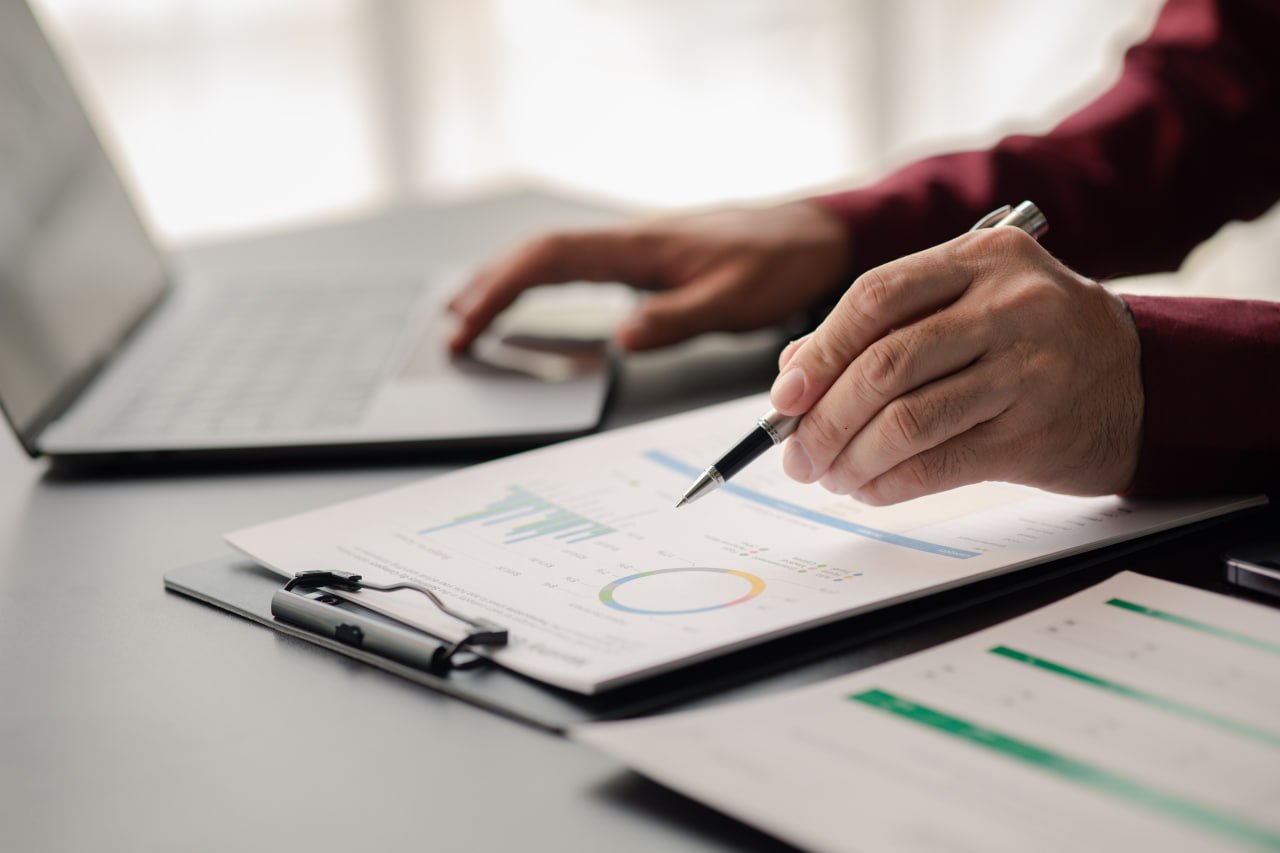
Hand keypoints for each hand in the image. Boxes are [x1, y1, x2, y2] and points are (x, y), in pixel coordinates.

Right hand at [448, 202, 848, 351]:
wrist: (812, 235)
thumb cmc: (778, 263)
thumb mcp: (735, 298)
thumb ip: (678, 318)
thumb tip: (620, 338)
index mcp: (640, 246)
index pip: (551, 257)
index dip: (503, 286)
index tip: (470, 320)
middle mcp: (629, 240)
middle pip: (538, 254)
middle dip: (489, 288)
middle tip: (453, 331)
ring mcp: (633, 248)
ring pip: (552, 257)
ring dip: (506, 282)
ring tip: (467, 314)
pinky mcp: (644, 260)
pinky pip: (575, 266)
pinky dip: (539, 282)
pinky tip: (528, 302)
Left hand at [770, 227, 1142, 503]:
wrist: (1145, 380)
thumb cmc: (1037, 339)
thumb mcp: (972, 303)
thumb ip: (886, 326)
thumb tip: (794, 372)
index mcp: (982, 258)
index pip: (875, 297)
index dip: (819, 351)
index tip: (784, 395)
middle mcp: (1009, 306)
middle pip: (884, 364)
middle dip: (825, 418)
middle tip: (797, 452)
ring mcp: (1028, 369)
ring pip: (908, 420)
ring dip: (852, 458)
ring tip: (830, 475)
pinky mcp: (1037, 433)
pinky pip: (940, 465)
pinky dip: (890, 484)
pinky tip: (869, 489)